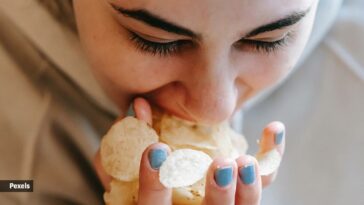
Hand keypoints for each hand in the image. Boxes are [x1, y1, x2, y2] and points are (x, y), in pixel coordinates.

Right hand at [93, 98, 285, 204]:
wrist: (179, 171)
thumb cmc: (153, 161)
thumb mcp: (135, 151)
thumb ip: (131, 134)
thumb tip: (138, 106)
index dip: (154, 183)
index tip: (157, 149)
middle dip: (219, 197)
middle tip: (221, 166)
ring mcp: (225, 204)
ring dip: (250, 187)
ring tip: (246, 160)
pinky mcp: (245, 188)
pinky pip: (266, 178)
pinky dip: (272, 156)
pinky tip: (274, 128)